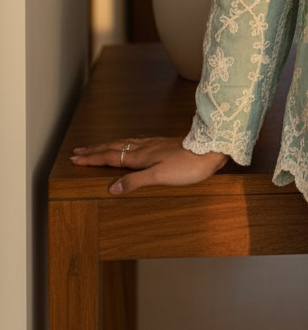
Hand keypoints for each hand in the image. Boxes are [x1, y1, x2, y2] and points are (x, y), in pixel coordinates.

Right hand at [70, 136, 227, 194]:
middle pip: (114, 147)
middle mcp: (145, 148)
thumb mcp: (160, 177)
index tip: (75, 158)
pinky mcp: (163, 144)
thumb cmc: (188, 166)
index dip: (93, 158)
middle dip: (95, 150)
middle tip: (78, 151)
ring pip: (125, 143)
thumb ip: (136, 181)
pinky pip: (136, 142)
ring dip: (108, 146)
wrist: (211, 149)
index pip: (111, 157)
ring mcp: (154, 144)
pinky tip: (130, 144)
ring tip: (97, 147)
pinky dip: (125, 143)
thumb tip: (111, 188)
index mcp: (141, 156)